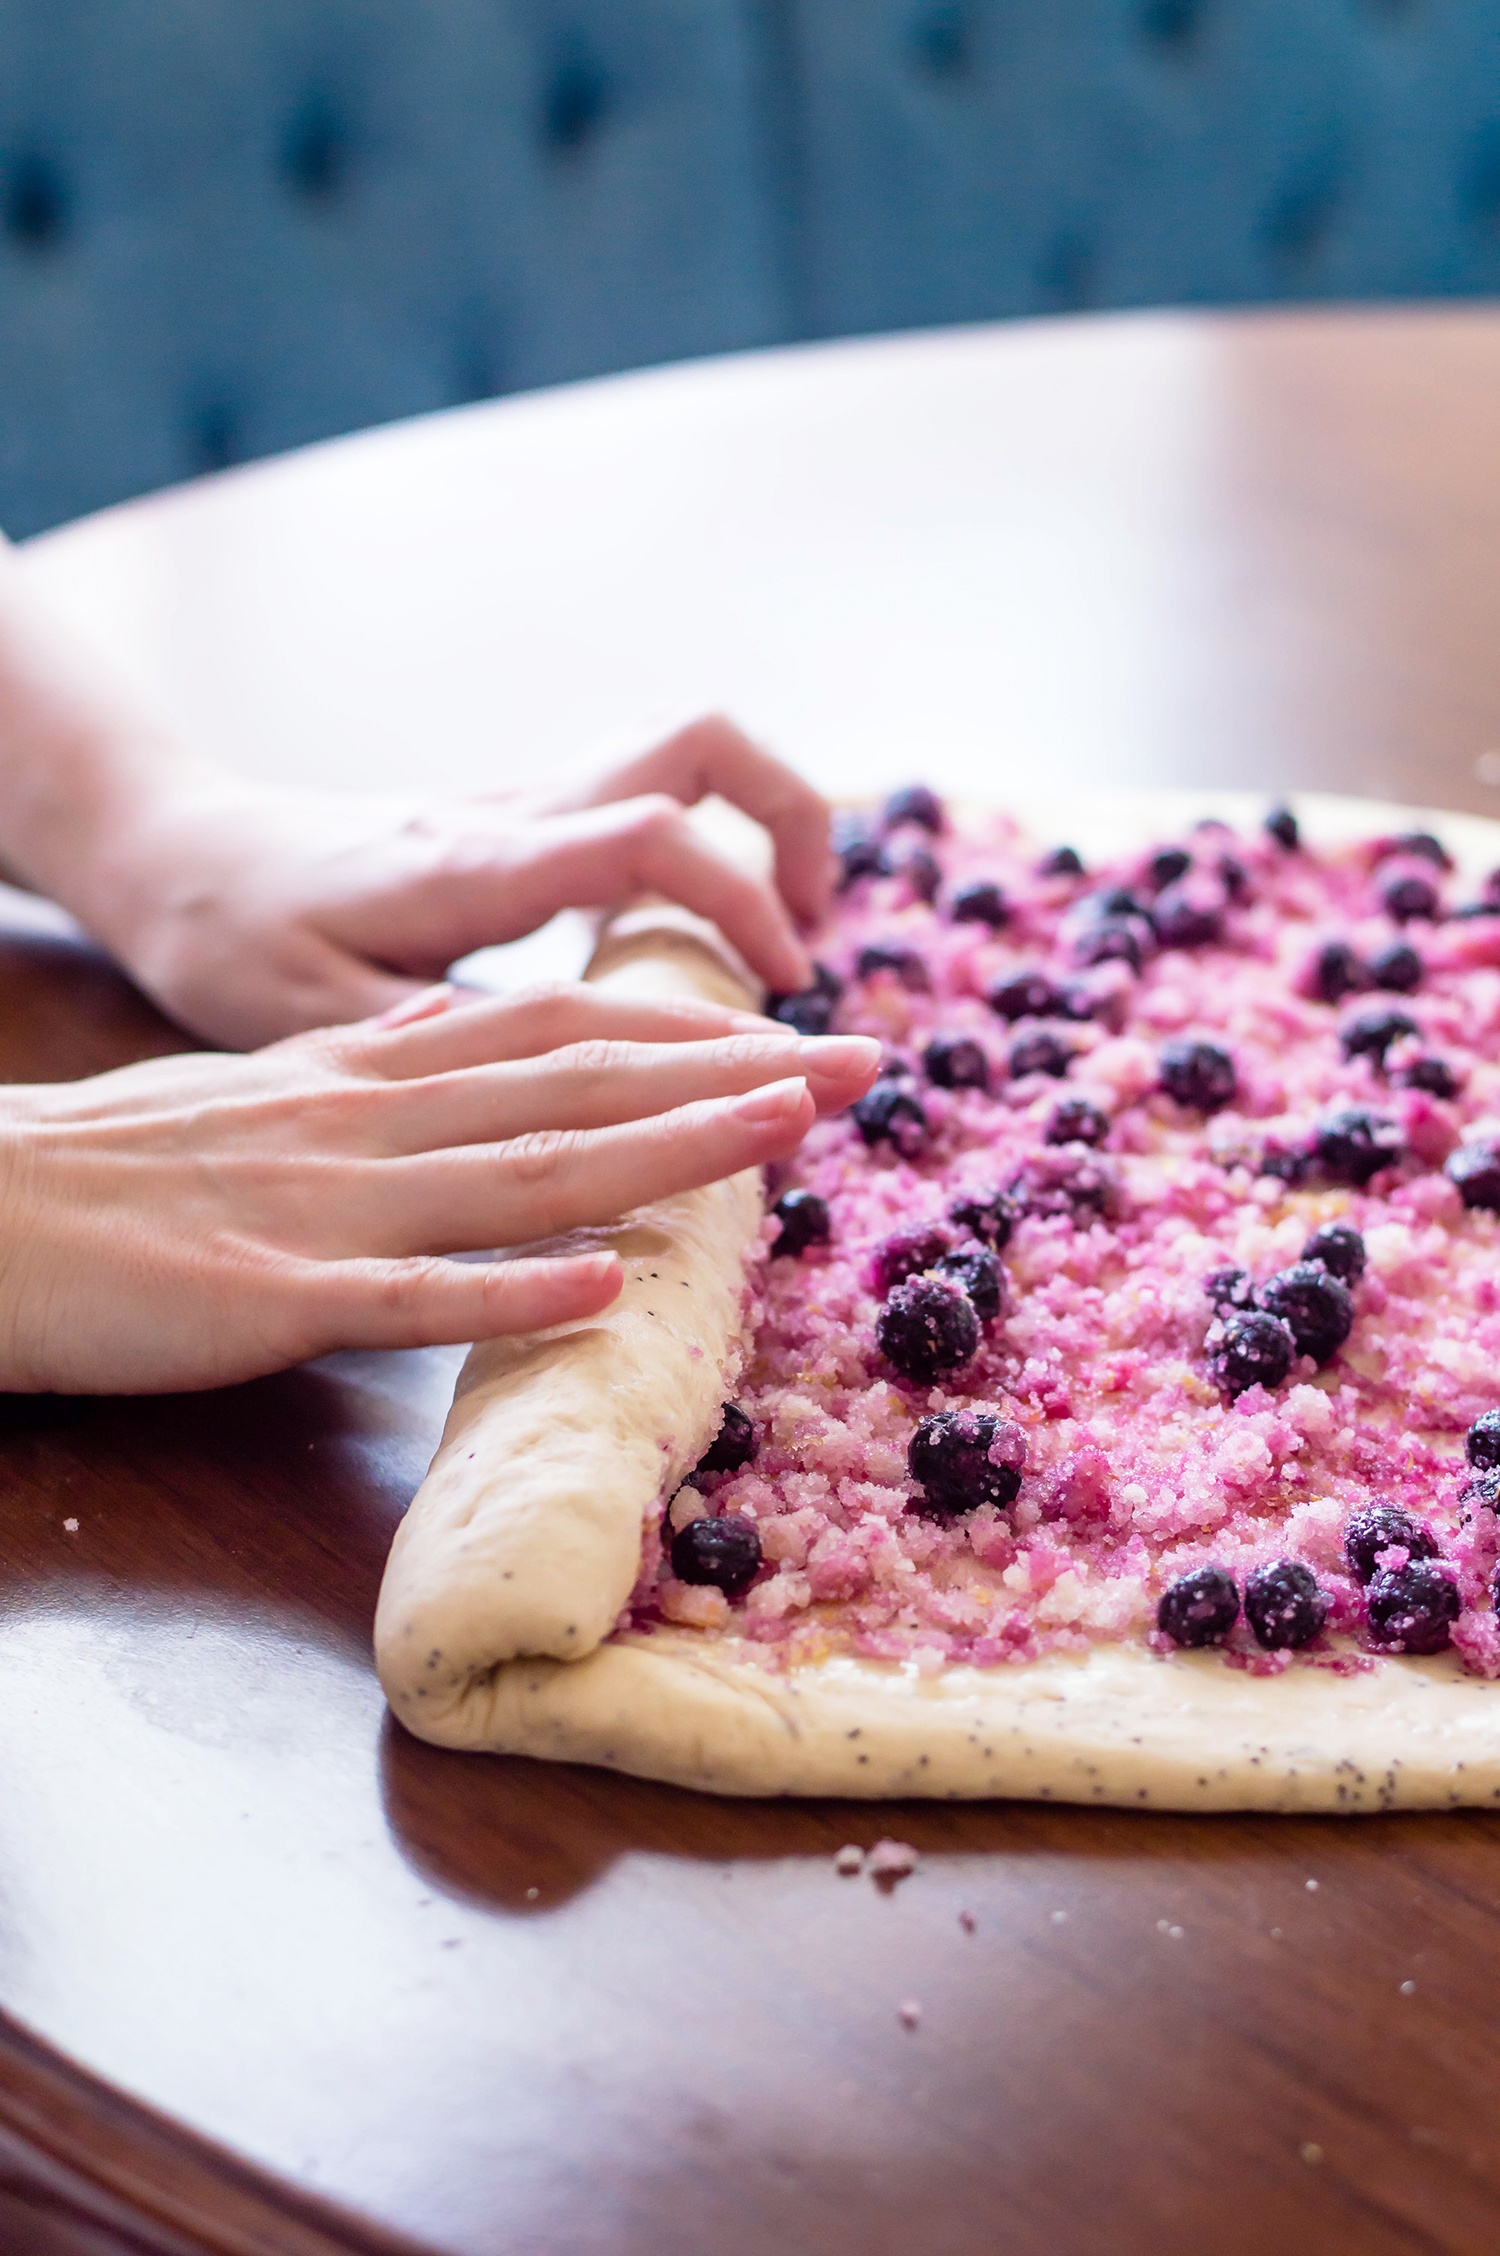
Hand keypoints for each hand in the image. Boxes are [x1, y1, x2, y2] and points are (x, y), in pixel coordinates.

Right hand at [0, 986, 875, 1392]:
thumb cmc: (122, 1163)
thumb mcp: (263, 1080)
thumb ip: (372, 1065)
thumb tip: (459, 1038)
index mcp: (373, 1065)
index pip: (560, 1025)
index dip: (687, 1026)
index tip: (794, 1033)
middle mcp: (371, 1116)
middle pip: (576, 1080)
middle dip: (726, 1071)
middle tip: (859, 1067)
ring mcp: (328, 1205)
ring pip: (520, 1168)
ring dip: (662, 1148)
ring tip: (782, 1136)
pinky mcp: (269, 1297)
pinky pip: (405, 1294)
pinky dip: (510, 1289)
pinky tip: (609, 1286)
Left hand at [81, 715, 832, 1047]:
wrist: (170, 848)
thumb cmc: (225, 936)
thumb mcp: (302, 1018)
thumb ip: (428, 1044)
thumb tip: (546, 1087)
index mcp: (478, 866)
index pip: (654, 834)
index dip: (744, 899)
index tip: (784, 991)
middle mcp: (515, 817)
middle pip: (701, 741)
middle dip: (791, 822)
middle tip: (803, 946)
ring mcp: (519, 809)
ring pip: (681, 754)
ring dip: (757, 826)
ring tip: (773, 946)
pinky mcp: (514, 825)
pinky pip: (644, 805)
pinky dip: (704, 856)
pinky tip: (690, 949)